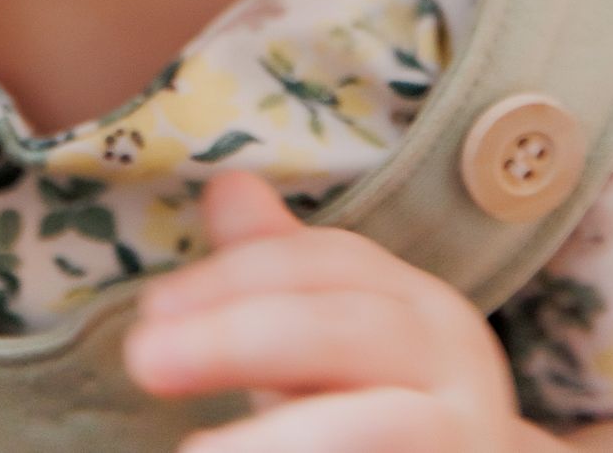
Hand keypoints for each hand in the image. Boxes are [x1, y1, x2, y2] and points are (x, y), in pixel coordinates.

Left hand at [122, 169, 522, 451]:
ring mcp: (467, 436)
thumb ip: (279, 273)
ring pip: (373, 427)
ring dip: (279, 437)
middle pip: (341, 332)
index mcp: (421, 307)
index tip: (150, 307)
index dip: (232, 277)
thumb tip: (225, 186)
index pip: (326, 265)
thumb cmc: (384, 418)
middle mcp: (457, 363)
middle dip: (238, 339)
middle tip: (145, 359)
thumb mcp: (331, 344)